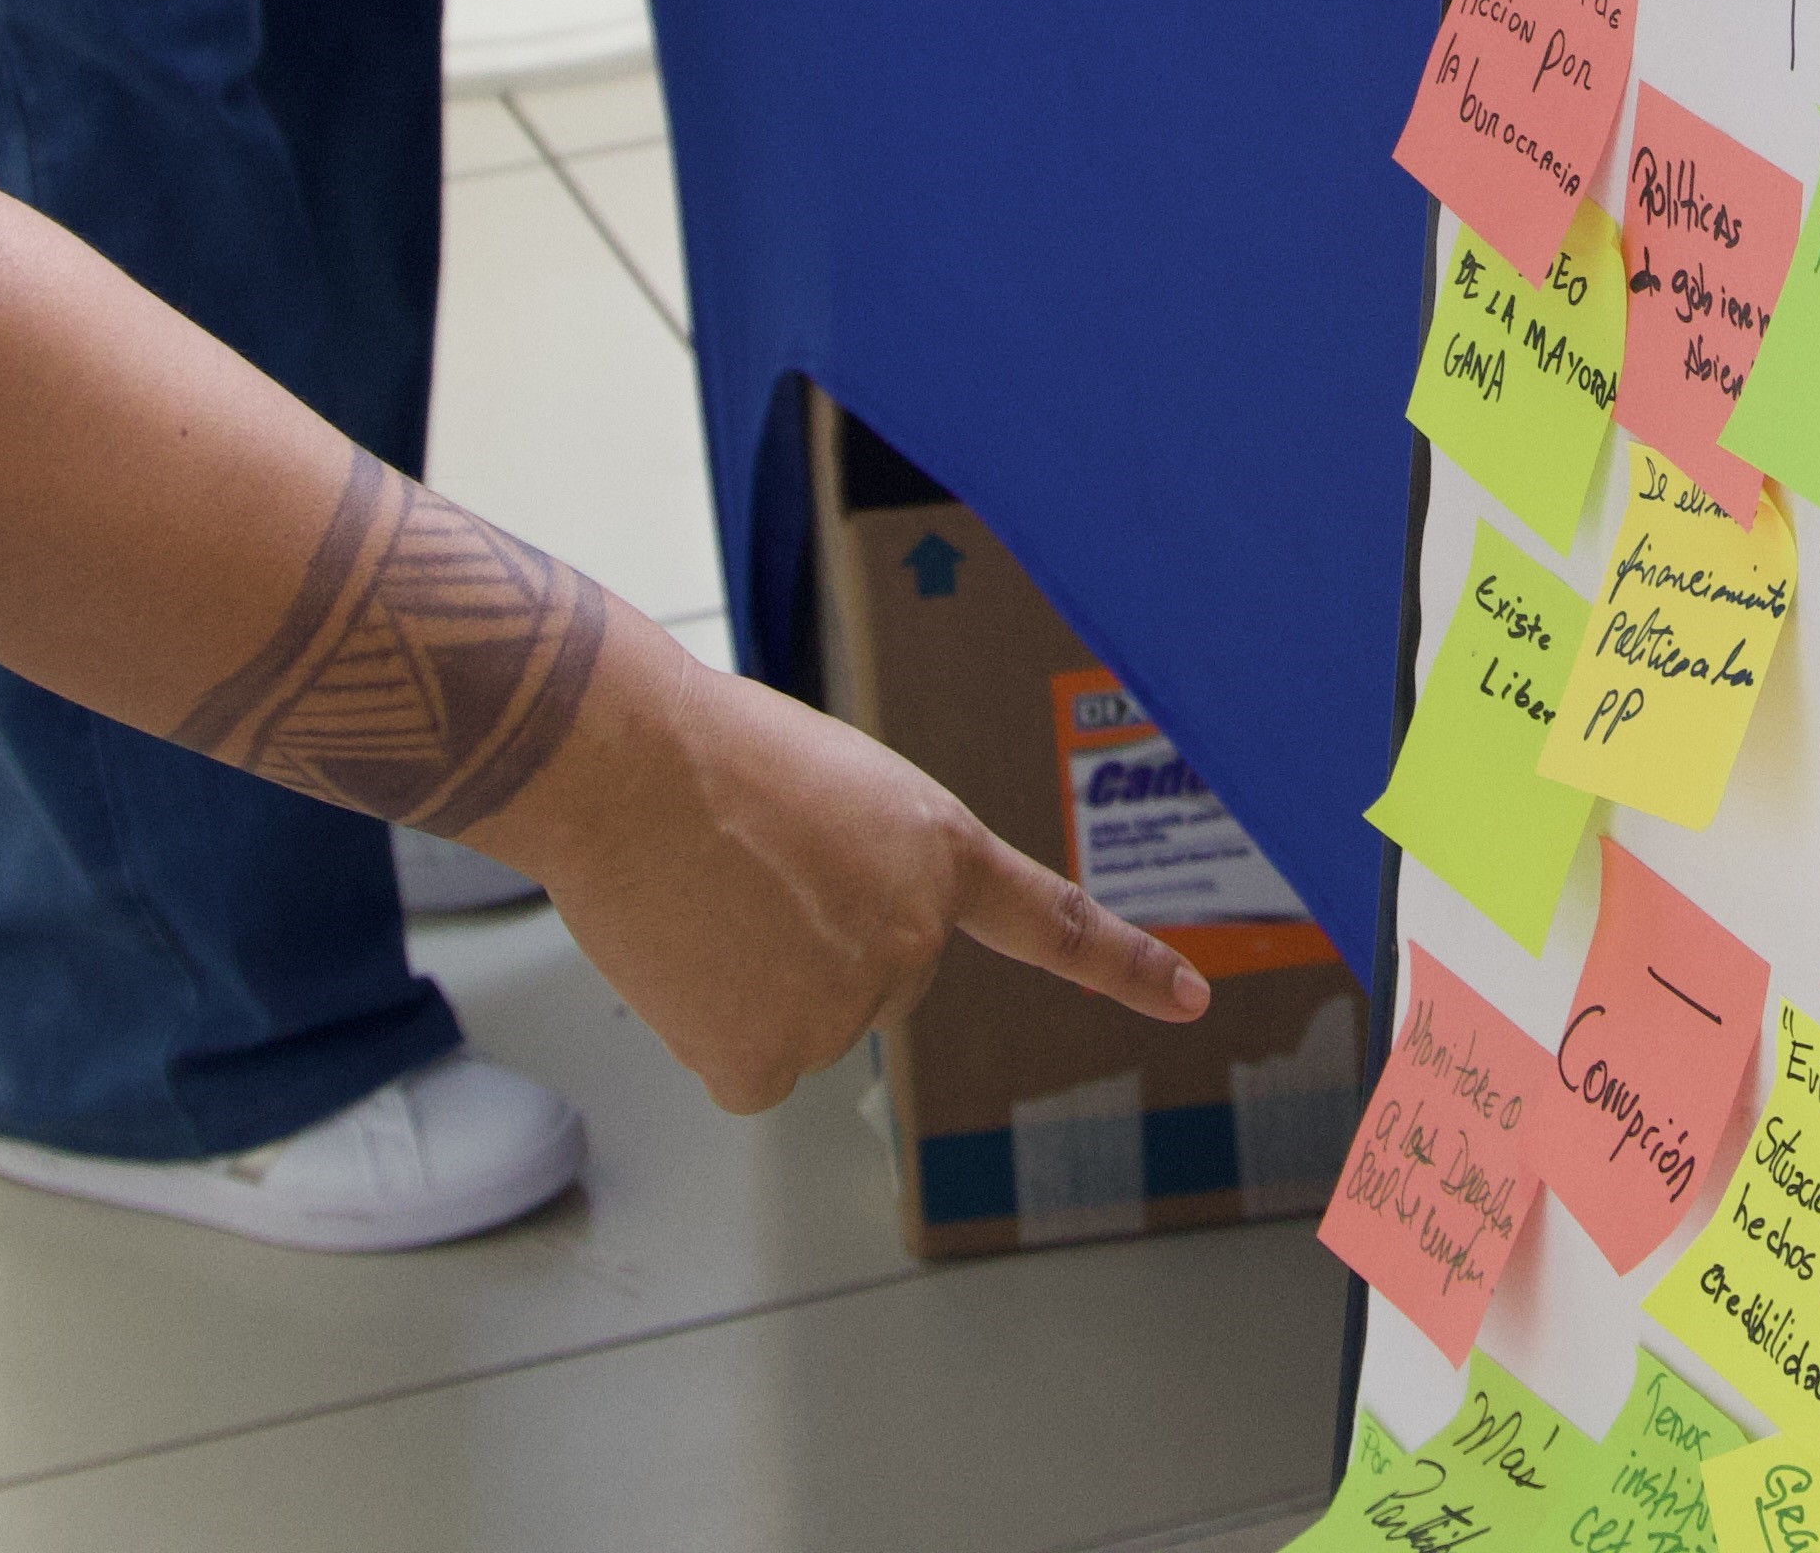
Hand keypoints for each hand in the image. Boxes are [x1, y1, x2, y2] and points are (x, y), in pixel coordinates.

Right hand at [496, 622, 1204, 1112]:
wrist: (626, 764)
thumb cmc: (709, 750)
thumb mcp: (832, 783)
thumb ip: (866, 865)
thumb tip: (818, 937)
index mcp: (937, 852)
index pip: (1052, 921)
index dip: (1127, 966)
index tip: (1193, 1000)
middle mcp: (913, 940)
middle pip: (873, 981)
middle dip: (811, 944)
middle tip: (745, 873)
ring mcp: (847, 1010)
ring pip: (801, 1023)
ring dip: (750, 979)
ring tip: (704, 896)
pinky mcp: (772, 1063)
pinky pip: (749, 1069)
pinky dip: (711, 1029)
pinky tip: (685, 958)